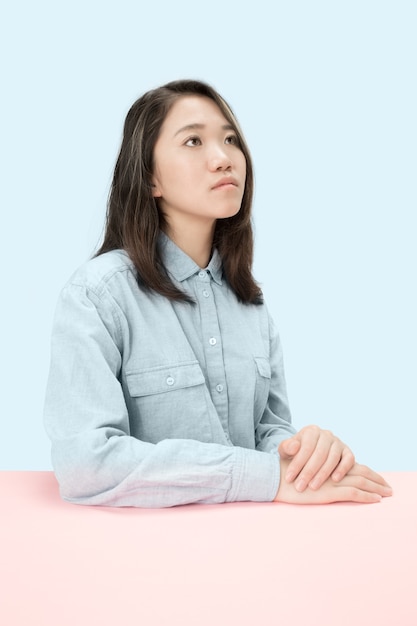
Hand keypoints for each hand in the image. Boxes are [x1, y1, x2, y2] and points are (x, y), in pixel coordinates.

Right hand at [274, 458, 392, 503]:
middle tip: (390, 488)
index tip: (378, 478)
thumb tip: (330, 474)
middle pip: (361, 472)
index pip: (352, 464)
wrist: (274, 479)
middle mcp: (332, 469)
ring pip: (361, 482)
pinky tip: (376, 500)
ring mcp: (331, 480)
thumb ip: (316, 469)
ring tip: (388, 494)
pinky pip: (353, 493)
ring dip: (376, 488)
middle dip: (376, 480)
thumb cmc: (285, 475)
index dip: (366, 471)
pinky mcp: (329, 491)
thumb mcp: (303, 469)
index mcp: (327, 462)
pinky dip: (367, 496)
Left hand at [278, 425, 354, 491]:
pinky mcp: (347, 451)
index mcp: (311, 431)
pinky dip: (343, 469)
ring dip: (323, 474)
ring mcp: (338, 442)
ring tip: (313, 487)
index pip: (305, 448)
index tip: (288, 478)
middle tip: (300, 486)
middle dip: (308, 472)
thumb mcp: (287, 450)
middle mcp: (326, 434)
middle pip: (319, 454)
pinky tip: (335, 479)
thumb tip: (294, 446)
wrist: (310, 454)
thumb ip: (286, 447)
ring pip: (333, 458)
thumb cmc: (295, 453)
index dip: (297, 464)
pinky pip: (349, 459)